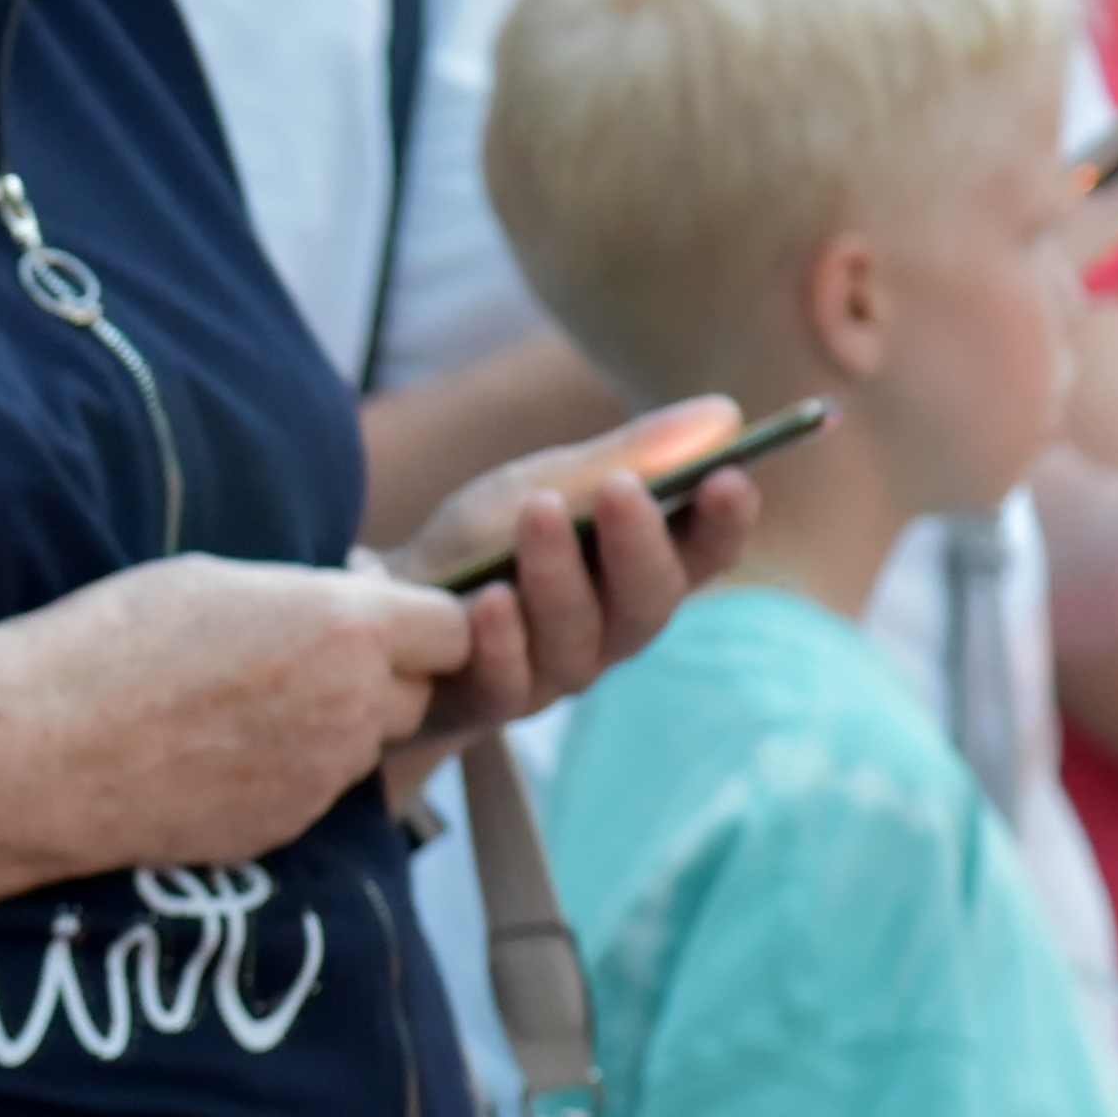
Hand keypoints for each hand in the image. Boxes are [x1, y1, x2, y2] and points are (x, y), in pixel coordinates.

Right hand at [26, 557, 474, 864]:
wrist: (41, 752)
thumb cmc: (115, 643)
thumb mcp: (219, 581)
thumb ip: (307, 599)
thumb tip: (348, 609)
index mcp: (345, 629)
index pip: (453, 628)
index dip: (417, 620)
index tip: (375, 615)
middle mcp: (351, 708)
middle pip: (417, 692)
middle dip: (379, 675)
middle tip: (300, 657)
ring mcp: (321, 778)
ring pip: (365, 744)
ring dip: (334, 724)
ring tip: (245, 704)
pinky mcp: (285, 828)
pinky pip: (315, 790)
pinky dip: (287, 770)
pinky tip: (216, 751)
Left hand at [393, 398, 751, 736]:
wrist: (385, 603)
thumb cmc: (483, 544)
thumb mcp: (549, 485)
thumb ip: (630, 456)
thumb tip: (725, 414)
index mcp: (637, 574)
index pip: (703, 556)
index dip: (725, 522)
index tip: (732, 476)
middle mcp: (610, 632)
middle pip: (650, 603)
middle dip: (640, 545)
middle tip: (625, 489)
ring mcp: (553, 674)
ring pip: (578, 639)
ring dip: (559, 573)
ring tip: (539, 510)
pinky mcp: (490, 703)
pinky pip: (507, 680)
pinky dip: (502, 638)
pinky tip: (491, 599)